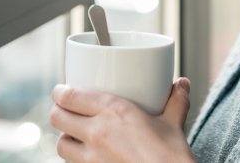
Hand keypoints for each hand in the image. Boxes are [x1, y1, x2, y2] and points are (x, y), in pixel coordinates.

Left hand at [50, 77, 195, 162]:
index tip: (62, 91)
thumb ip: (176, 101)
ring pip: (61, 145)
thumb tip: (182, 84)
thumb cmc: (171, 157)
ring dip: (65, 138)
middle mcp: (96, 133)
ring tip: (75, 136)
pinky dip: (76, 160)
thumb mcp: (174, 124)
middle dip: (58, 112)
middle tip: (66, 110)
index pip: (69, 96)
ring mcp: (91, 159)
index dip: (60, 93)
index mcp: (113, 111)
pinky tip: (88, 158)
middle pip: (57, 118)